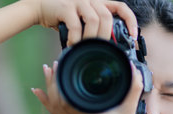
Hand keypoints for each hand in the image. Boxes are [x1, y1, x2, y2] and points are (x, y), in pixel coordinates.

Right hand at [22, 0, 137, 44]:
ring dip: (91, 38)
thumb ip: (94, 28)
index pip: (120, 7)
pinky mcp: (65, 7)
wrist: (39, 6)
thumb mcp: (82, 20)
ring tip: (85, 49)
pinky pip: (76, 25)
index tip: (133, 36)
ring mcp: (78, 1)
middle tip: (100, 50)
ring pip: (94, 20)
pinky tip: (71, 45)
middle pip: (107, 17)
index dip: (130, 21)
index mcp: (98, 2)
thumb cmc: (63, 17)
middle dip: (106, 36)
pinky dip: (76, 39)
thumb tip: (106, 48)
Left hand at [32, 61, 147, 113]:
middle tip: (52, 66)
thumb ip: (134, 87)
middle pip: (57, 104)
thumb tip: (133, 68)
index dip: (60, 84)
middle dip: (52, 83)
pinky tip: (39, 93)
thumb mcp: (131, 108)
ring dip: (48, 91)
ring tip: (46, 73)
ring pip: (54, 109)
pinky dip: (47, 103)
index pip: (67, 102)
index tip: (61, 67)